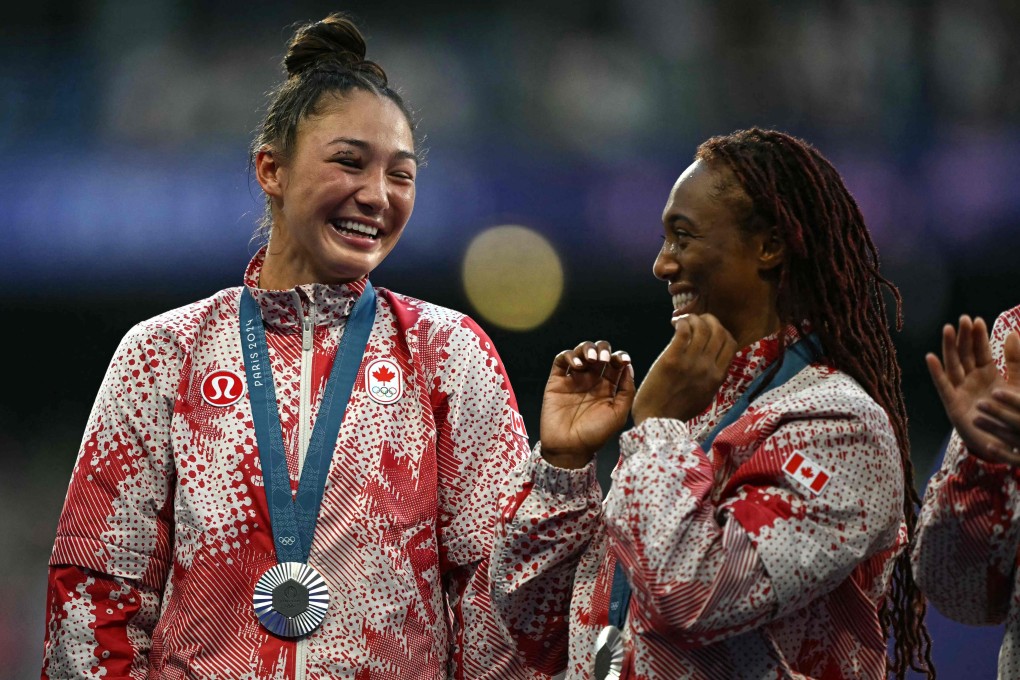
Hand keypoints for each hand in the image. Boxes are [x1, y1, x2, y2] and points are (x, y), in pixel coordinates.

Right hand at [539, 340, 634, 468]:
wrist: (569, 448)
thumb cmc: (595, 435)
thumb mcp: (618, 414)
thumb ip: (627, 390)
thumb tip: (628, 366)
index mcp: (608, 387)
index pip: (615, 363)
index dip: (619, 357)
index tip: (623, 360)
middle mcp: (591, 380)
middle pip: (598, 353)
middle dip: (603, 350)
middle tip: (604, 360)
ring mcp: (573, 379)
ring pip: (580, 352)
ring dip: (587, 349)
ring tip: (590, 359)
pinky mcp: (556, 381)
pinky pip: (561, 360)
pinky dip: (569, 356)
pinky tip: (576, 366)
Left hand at [632, 313, 737, 425]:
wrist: (657, 422)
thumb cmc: (677, 411)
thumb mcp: (705, 396)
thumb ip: (711, 378)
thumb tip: (713, 362)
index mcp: (718, 377)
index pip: (731, 343)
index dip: (722, 330)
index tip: (710, 329)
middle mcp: (708, 368)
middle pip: (719, 331)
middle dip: (708, 319)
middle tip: (696, 320)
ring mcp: (691, 364)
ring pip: (702, 328)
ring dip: (692, 318)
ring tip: (683, 321)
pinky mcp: (672, 360)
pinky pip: (683, 331)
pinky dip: (681, 322)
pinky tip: (675, 324)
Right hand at [927, 315, 1019, 464]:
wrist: (1008, 442)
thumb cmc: (1013, 416)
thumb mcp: (1019, 385)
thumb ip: (1016, 361)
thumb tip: (1012, 333)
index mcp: (987, 375)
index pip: (980, 351)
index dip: (978, 336)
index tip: (976, 320)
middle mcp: (971, 381)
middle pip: (965, 355)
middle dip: (963, 337)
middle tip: (962, 319)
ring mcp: (961, 392)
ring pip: (953, 365)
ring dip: (949, 348)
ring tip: (947, 329)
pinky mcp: (953, 405)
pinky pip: (943, 386)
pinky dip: (936, 372)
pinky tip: (930, 357)